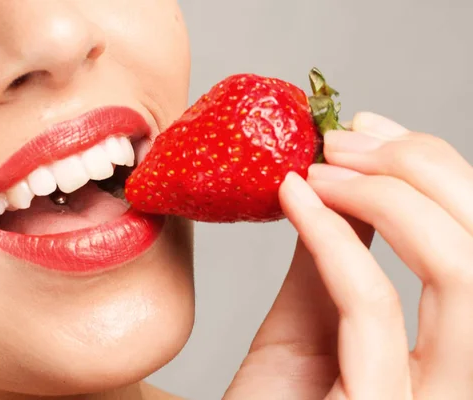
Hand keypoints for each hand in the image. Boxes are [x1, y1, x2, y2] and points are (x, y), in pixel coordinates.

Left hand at [223, 112, 472, 398]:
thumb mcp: (313, 318)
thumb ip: (338, 255)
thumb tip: (345, 180)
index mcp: (457, 349)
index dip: (436, 169)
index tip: (369, 129)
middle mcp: (466, 376)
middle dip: (420, 168)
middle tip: (343, 139)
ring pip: (462, 270)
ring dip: (389, 196)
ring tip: (318, 166)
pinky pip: (374, 307)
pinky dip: (335, 239)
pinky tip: (295, 199)